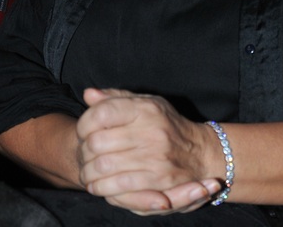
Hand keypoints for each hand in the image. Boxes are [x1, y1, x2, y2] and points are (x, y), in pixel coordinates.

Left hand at [77, 88, 221, 214]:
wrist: (199, 152)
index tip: (83, 132)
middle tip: (83, 155)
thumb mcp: (145, 103)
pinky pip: (119, 186)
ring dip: (88, 172)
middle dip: (83, 151)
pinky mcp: (158, 179)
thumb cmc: (166, 125)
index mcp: (145, 108)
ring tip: (87, 172)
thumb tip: (88, 94)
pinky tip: (98, 185)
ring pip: (104, 167)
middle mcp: (151, 130)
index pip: (102, 113)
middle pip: (97, 142)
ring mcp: (156, 156)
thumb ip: (116, 98)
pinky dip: (102, 188)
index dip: (84, 124)